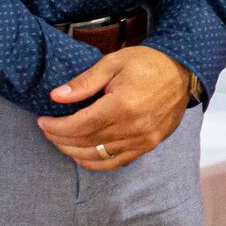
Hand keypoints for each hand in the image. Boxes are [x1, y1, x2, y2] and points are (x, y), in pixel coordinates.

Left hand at [37, 46, 192, 170]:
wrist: (183, 71)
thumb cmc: (148, 63)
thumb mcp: (113, 63)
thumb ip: (84, 82)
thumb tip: (56, 96)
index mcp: (122, 106)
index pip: (79, 125)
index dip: (56, 127)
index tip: (42, 121)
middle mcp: (133, 128)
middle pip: (85, 142)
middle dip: (60, 138)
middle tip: (48, 129)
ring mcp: (143, 140)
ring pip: (98, 156)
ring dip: (73, 151)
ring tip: (61, 140)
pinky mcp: (149, 145)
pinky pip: (116, 162)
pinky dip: (95, 162)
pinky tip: (82, 155)